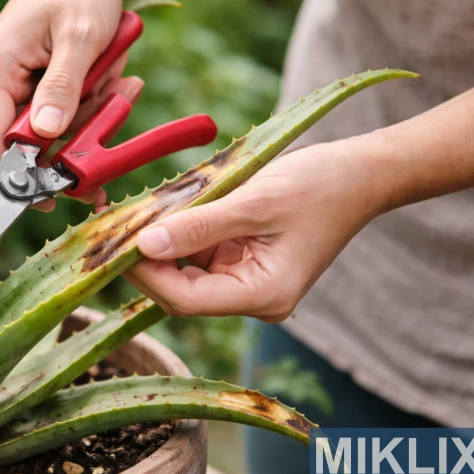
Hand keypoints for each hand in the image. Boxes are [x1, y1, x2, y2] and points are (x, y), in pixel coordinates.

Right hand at [0, 0, 142, 207]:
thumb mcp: (80, 35)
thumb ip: (62, 86)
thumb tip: (44, 134)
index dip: (17, 179)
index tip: (49, 202)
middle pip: (31, 144)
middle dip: (78, 136)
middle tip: (118, 107)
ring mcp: (13, 87)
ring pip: (54, 133)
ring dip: (93, 115)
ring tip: (119, 78)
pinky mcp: (33, 88)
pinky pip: (64, 116)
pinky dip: (92, 106)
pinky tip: (114, 80)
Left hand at [126, 141, 385, 322]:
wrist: (361, 175)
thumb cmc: (319, 186)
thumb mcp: (254, 202)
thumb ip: (197, 226)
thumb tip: (144, 245)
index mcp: (263, 296)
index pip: (185, 299)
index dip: (145, 272)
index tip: (113, 241)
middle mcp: (253, 298)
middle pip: (180, 290)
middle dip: (146, 258)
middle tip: (112, 224)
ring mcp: (247, 281)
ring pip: (185, 271)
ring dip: (159, 243)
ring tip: (131, 212)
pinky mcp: (243, 262)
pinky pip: (199, 254)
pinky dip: (178, 233)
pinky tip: (160, 210)